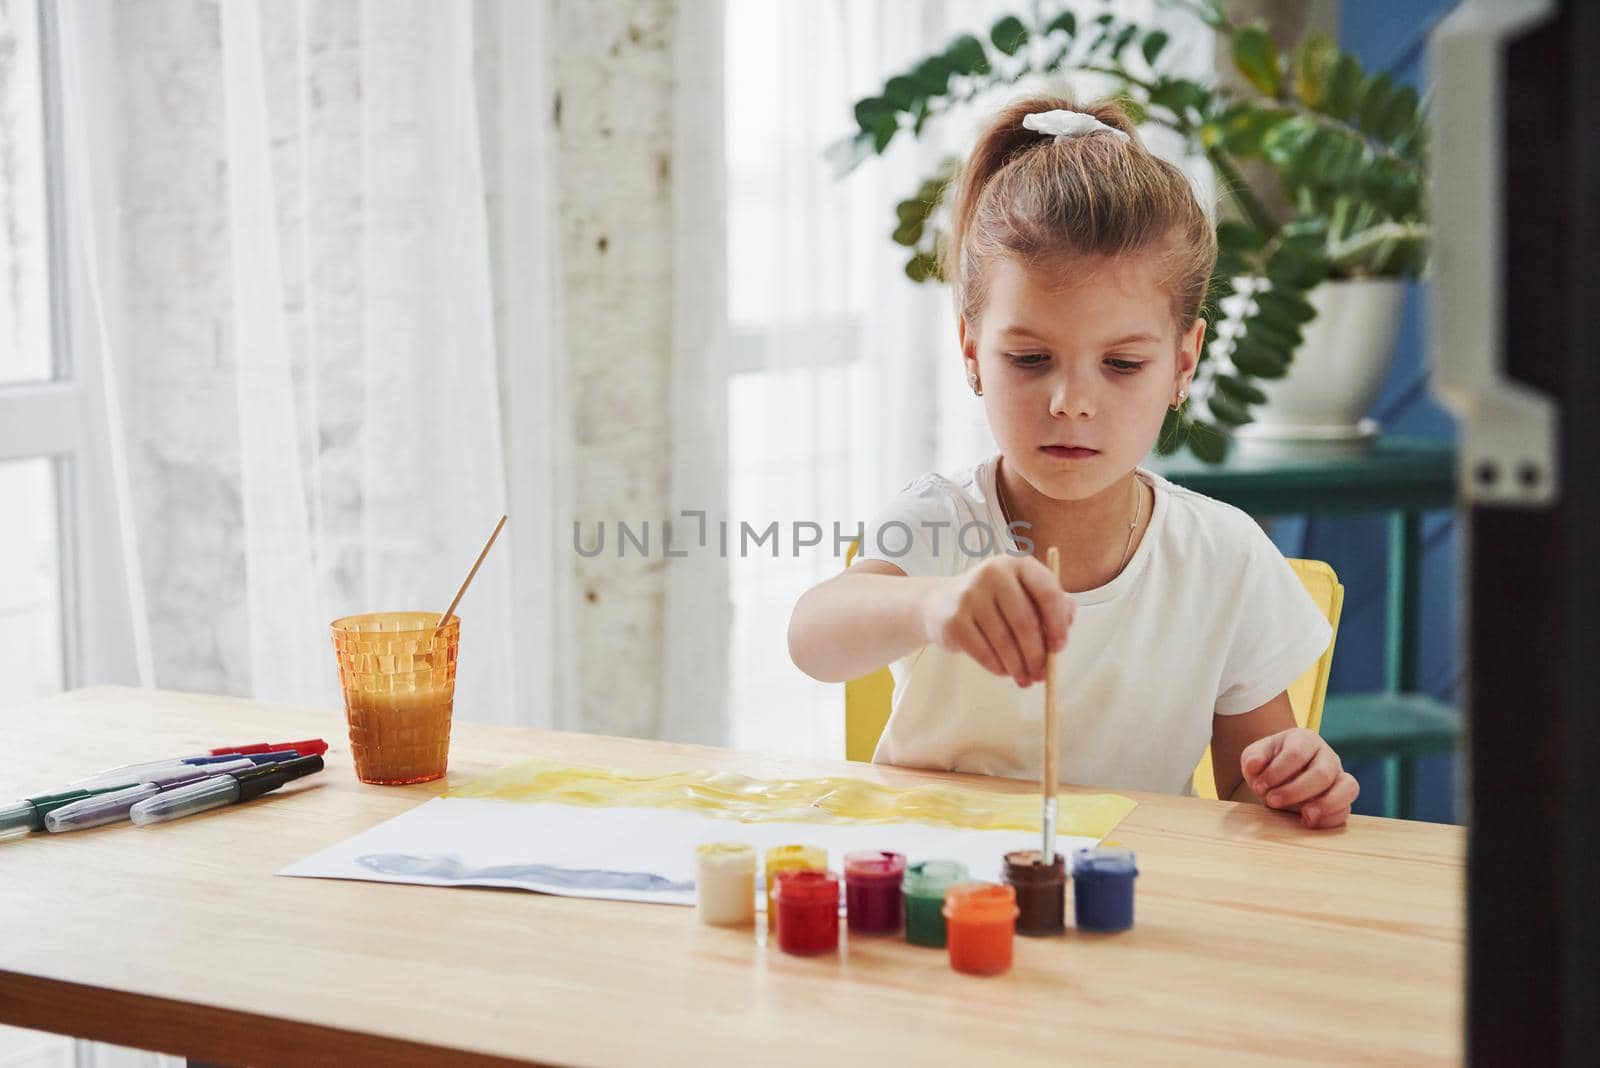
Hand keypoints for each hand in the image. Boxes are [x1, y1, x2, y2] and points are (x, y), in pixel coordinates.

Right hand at [920, 554, 1074, 686]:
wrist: (942, 602)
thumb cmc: (996, 601)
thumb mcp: (1025, 593)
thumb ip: (1054, 604)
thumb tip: (1066, 626)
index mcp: (1018, 564)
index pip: (1047, 592)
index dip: (1057, 624)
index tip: (1059, 649)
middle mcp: (993, 573)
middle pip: (1024, 622)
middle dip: (1037, 655)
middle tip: (1042, 676)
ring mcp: (970, 595)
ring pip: (1004, 641)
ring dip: (1019, 667)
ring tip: (1026, 680)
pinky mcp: (954, 620)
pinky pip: (983, 652)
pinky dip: (998, 667)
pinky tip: (1004, 672)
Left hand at [1240, 727, 1358, 828]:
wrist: (1277, 779)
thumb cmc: (1267, 765)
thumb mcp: (1255, 757)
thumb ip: (1254, 758)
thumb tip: (1254, 765)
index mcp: (1305, 739)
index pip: (1297, 753)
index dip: (1277, 772)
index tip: (1259, 787)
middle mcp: (1327, 756)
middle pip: (1322, 773)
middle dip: (1294, 791)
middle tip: (1271, 801)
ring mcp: (1339, 777)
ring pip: (1348, 788)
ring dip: (1325, 805)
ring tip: (1305, 816)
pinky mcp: (1342, 799)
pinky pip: (1346, 809)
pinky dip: (1329, 819)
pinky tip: (1308, 822)